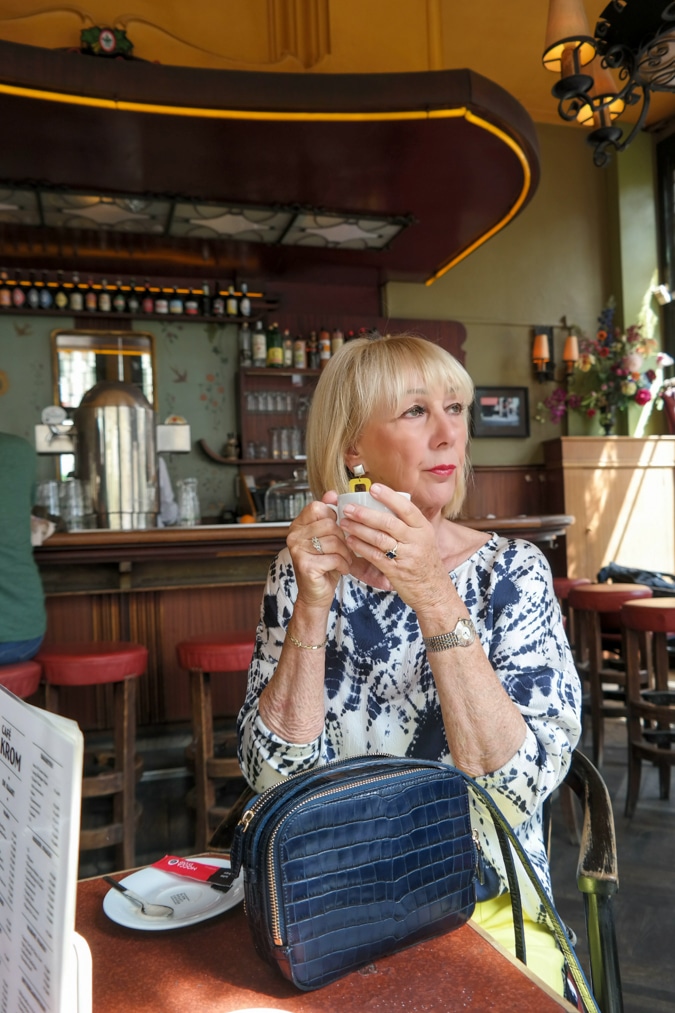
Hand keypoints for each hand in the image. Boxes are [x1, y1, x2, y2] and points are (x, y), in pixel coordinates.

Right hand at [286, 494, 353, 610]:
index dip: (333, 517)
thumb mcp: (329, 537)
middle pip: (329, 524)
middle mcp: (293, 535)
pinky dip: (343, 564)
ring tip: (344, 560)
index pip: (317, 507)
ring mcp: (297, 550)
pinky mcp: (305, 565)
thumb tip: (332, 493)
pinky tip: (340, 569)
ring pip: (333, 541)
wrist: (316, 594)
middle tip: (345, 550)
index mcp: (298, 525)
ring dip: (345, 553)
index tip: (338, 530)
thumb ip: (329, 515)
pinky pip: (333, 557)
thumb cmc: (324, 565)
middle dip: (343, 538)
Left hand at [339, 484, 454, 613]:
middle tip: (349, 508)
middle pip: (389, 522)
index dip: (389, 497)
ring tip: (344, 522)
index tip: (373, 488)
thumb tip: (389, 502)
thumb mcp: (424, 539)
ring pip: (379, 539)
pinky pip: (375, 556)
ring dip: (359, 529)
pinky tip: (350, 541)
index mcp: (423, 528)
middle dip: (366, 514)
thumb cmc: (425, 562)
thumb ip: (409, 524)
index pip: (406, 508)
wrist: (434, 592)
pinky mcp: (396, 571)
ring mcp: (407, 556)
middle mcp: (417, 540)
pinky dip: (361, 547)